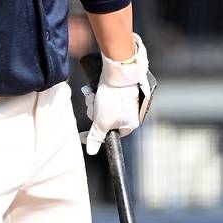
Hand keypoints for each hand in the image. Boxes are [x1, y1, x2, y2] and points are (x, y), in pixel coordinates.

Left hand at [82, 34, 153, 154]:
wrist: (117, 71)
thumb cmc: (114, 97)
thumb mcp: (101, 122)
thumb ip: (96, 137)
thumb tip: (92, 151)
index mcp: (130, 123)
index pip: (111, 133)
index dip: (98, 129)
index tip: (91, 125)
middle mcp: (128, 112)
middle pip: (104, 119)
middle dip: (95, 112)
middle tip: (95, 105)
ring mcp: (123, 99)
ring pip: (101, 106)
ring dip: (93, 101)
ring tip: (94, 95)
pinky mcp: (117, 89)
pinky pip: (102, 95)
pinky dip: (95, 93)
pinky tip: (92, 89)